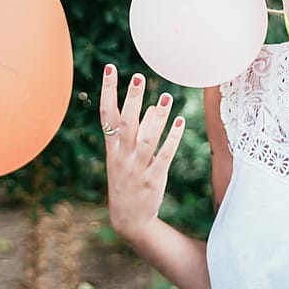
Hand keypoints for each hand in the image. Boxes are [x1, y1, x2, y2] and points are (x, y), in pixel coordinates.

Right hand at [99, 63, 185, 242]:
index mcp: (112, 147)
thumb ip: (138, 131)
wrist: (128, 219)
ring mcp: (137, 167)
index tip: (110, 68)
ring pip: (147, 138)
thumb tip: (155, 106)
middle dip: (132, 100)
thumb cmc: (127, 180)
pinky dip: (172, 138)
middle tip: (140, 77)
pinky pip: (164, 155)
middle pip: (126, 123)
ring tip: (168, 97)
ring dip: (158, 118)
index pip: (107, 114)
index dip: (108, 91)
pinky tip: (181, 121)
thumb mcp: (125, 156)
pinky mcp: (153, 178)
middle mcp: (122, 155)